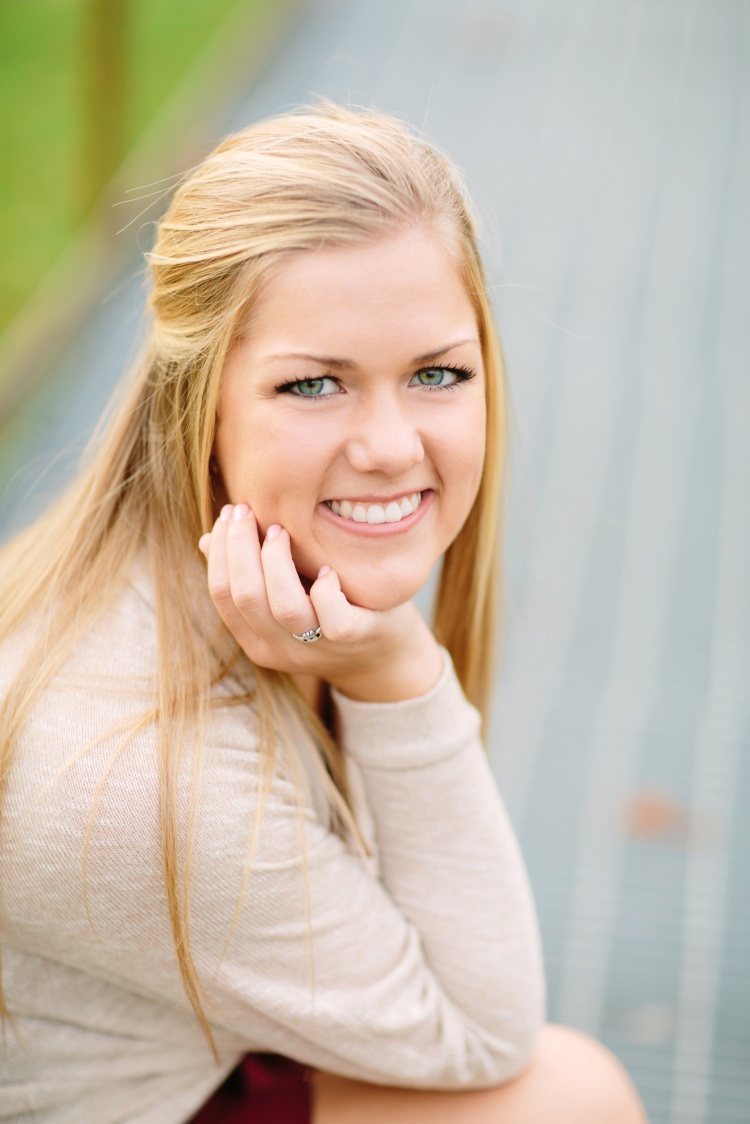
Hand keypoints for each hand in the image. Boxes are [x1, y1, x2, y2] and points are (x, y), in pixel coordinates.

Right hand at [199, 504, 442, 702]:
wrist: (382, 658)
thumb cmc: (328, 613)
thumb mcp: (286, 596)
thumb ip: (251, 573)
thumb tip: (208, 539)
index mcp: (255, 640)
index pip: (222, 594)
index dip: (220, 551)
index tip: (228, 515)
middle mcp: (279, 649)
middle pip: (245, 596)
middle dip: (240, 545)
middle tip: (246, 509)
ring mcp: (315, 648)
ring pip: (283, 606)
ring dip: (276, 560)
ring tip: (280, 530)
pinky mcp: (351, 639)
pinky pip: (333, 619)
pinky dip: (326, 590)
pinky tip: (326, 569)